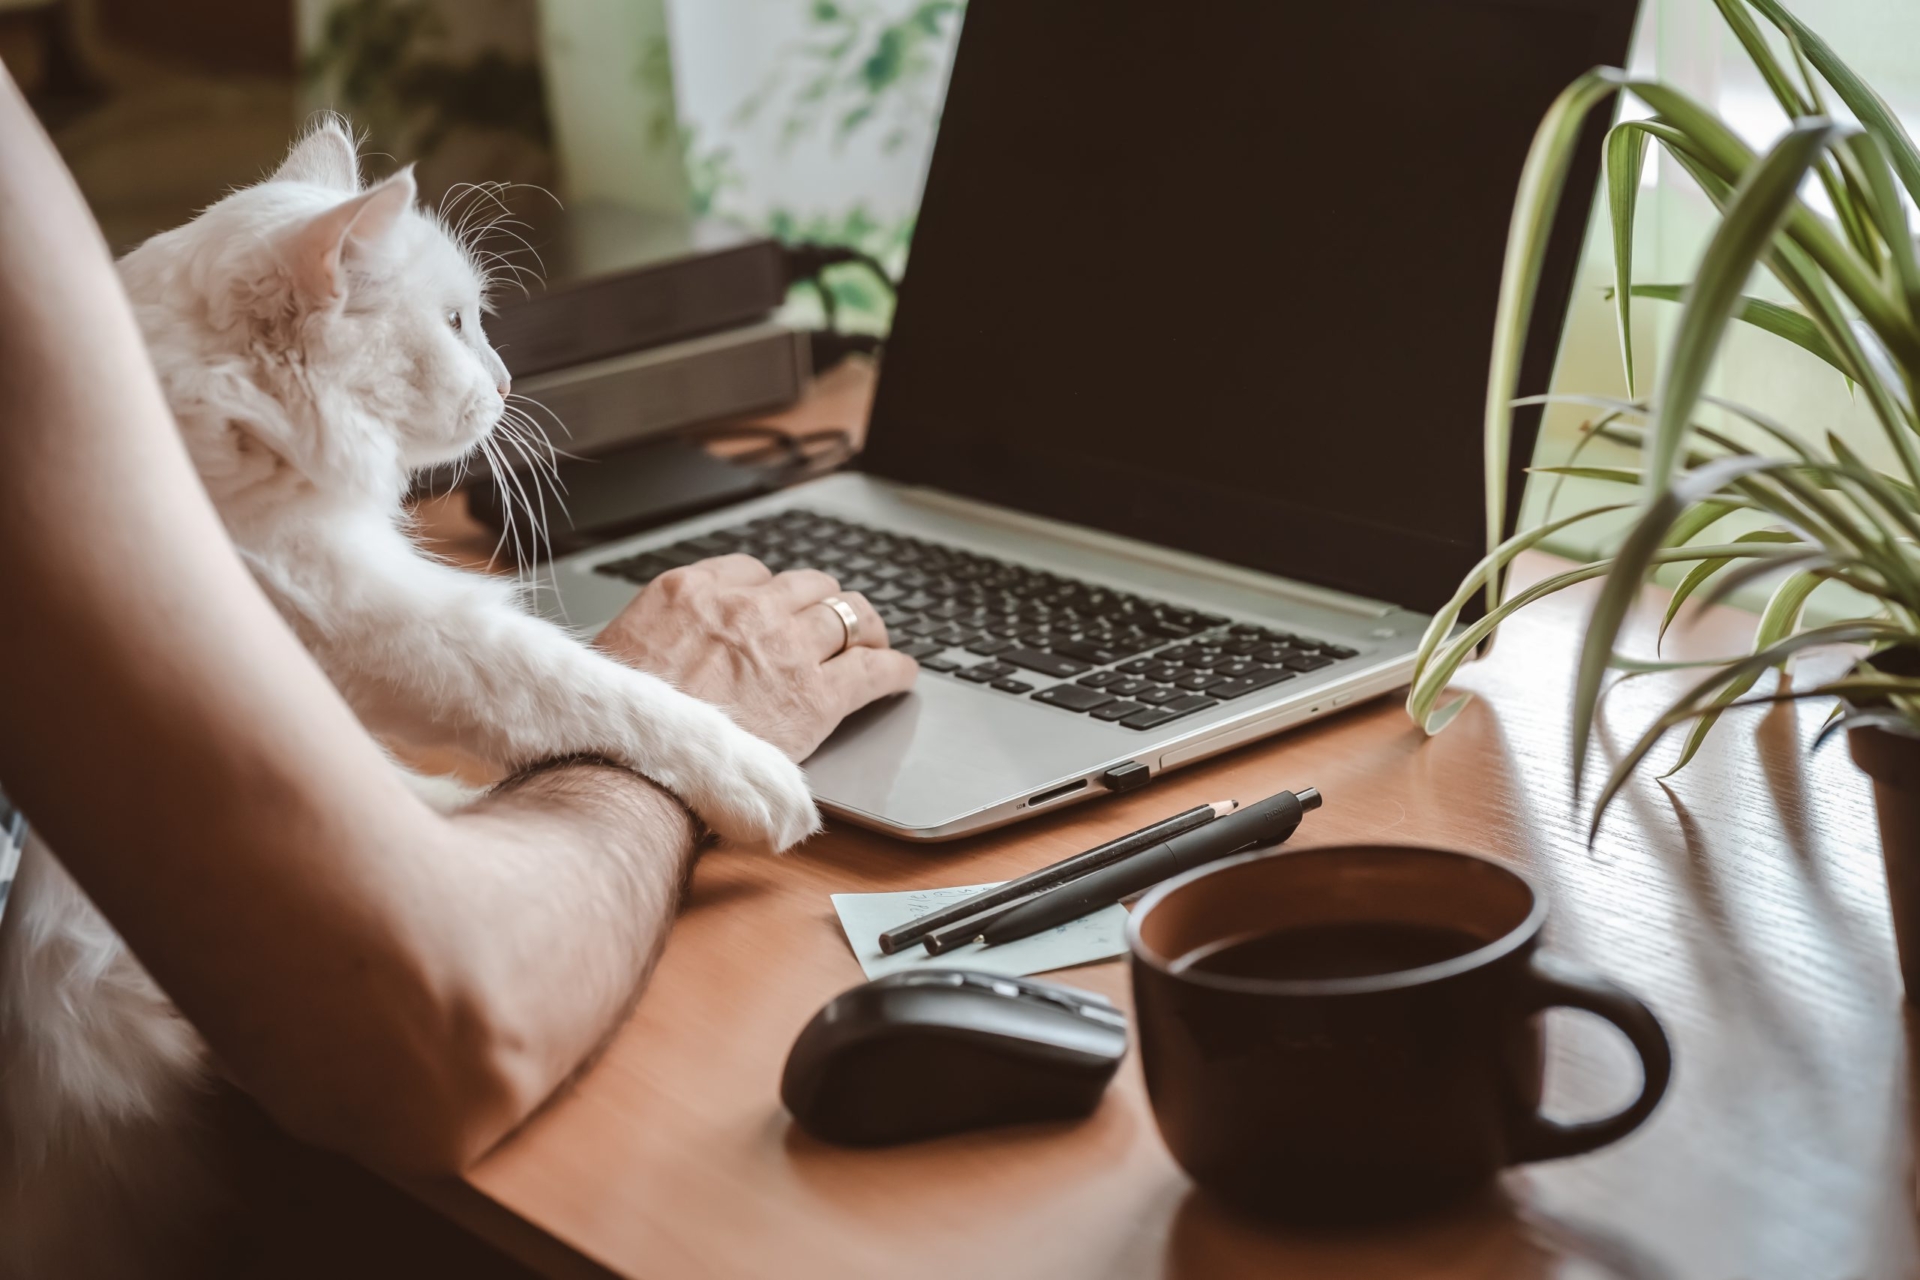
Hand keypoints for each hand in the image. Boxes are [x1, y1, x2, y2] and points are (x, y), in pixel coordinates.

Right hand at [594, 554, 918, 761]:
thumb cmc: (616, 725)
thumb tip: (672, 645)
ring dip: (865, 626)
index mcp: (690, 591)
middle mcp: (745, 608)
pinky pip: (873, 669)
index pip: (751, 571)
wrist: (632, 769)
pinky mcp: (817, 695)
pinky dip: (894, 669)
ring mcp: (786, 648)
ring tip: (873, 640)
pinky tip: (901, 674)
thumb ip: (662, 635)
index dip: (770, 592)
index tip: (777, 608)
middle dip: (823, 602)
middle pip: (808, 586)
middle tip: (834, 622)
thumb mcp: (622, 652)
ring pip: (848, 614)